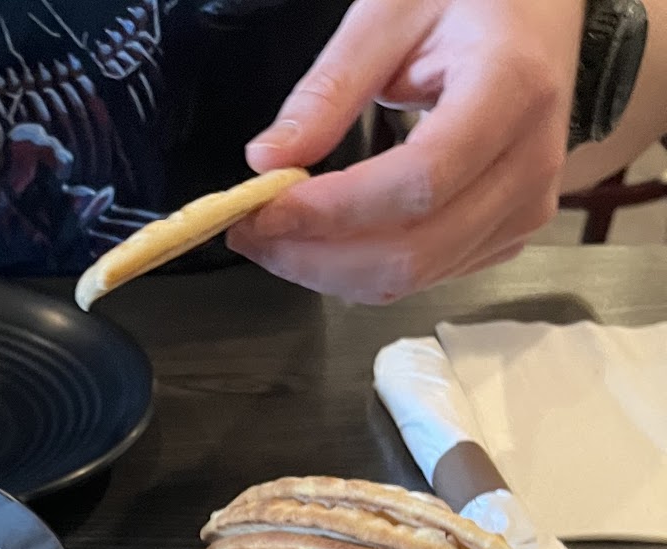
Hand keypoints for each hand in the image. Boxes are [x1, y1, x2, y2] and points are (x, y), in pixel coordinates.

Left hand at [227, 0, 583, 302]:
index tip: (263, 210)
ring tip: (277, 236)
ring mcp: (527, 207)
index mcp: (512, 89)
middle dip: (316, 258)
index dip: (331, 213)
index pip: (416, 184)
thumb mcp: (391, 12)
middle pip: (413, 253)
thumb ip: (329, 88)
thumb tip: (267, 160)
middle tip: (251, 234)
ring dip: (331, 271)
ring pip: (415, 277)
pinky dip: (364, 270)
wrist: (542, 7)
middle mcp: (530, 162)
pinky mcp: (510, 233)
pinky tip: (327, 239)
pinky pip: (428, 274)